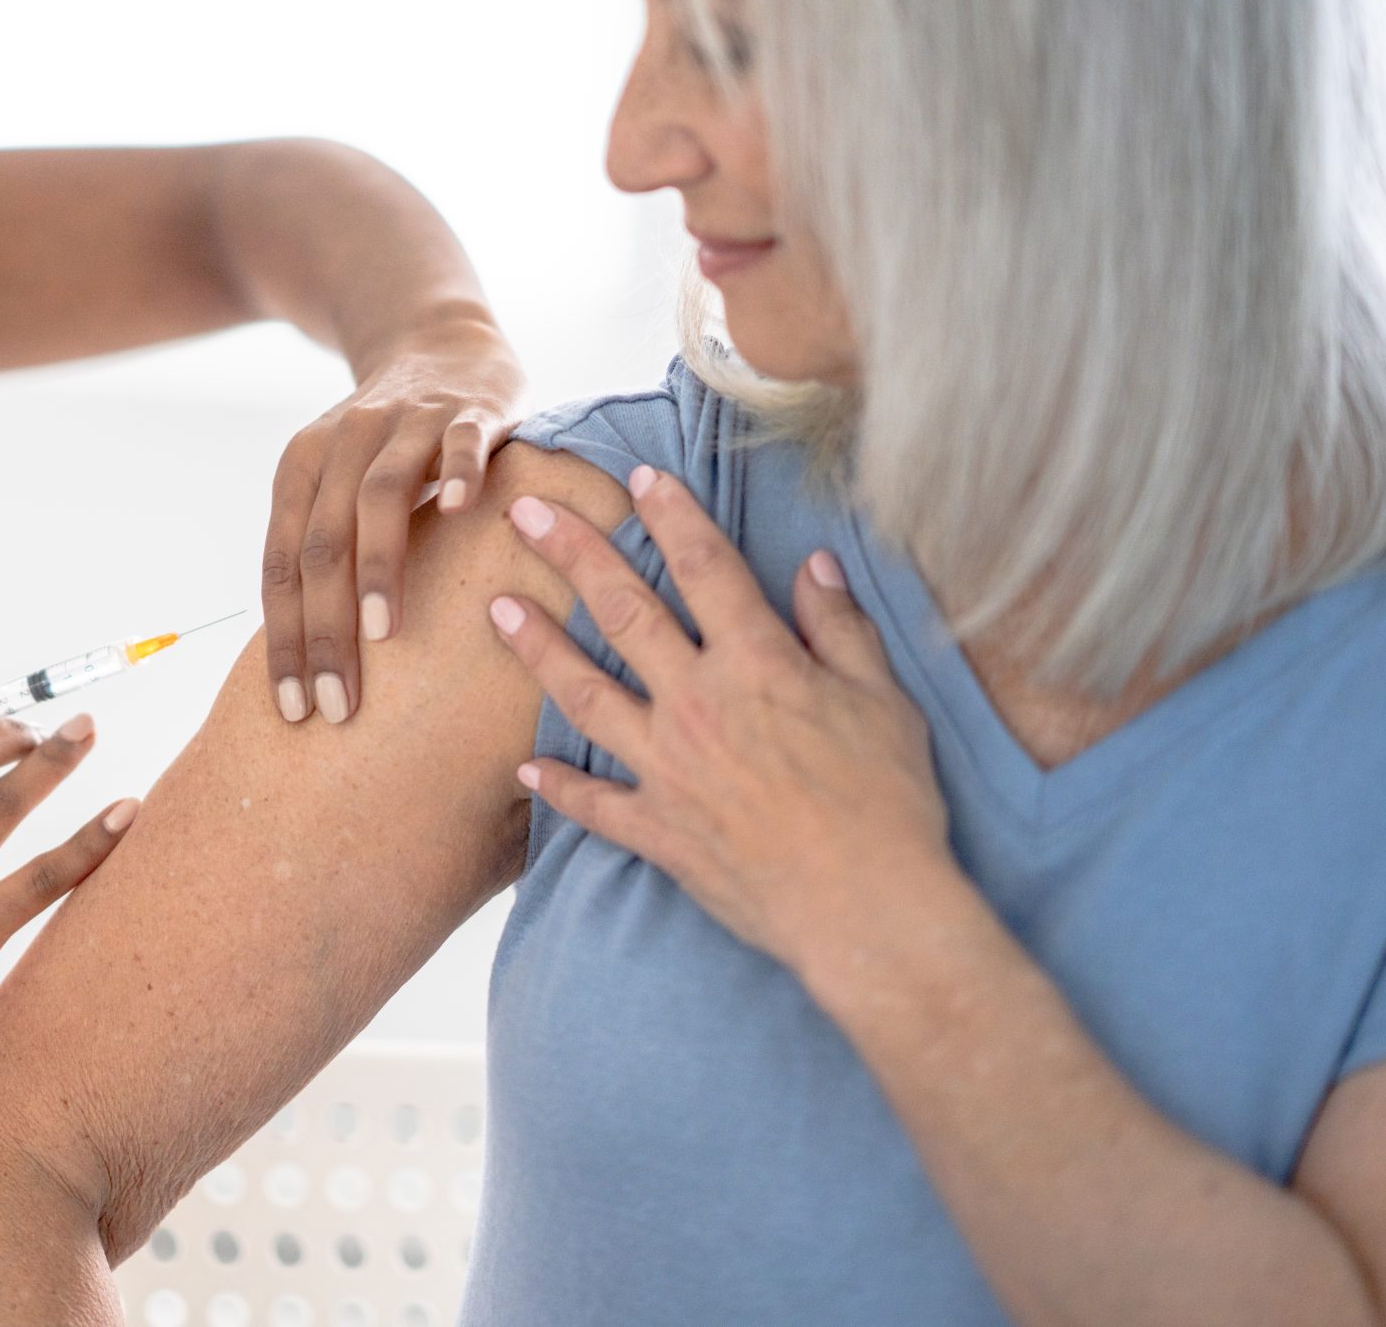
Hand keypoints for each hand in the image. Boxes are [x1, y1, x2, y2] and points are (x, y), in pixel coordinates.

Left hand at [263, 309, 524, 724]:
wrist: (441, 341)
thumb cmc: (387, 444)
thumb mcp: (337, 486)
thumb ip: (322, 551)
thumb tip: (305, 662)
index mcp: (302, 469)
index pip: (283, 567)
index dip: (284, 641)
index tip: (294, 712)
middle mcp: (345, 444)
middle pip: (323, 543)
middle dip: (324, 630)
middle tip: (336, 704)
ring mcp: (408, 423)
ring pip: (382, 495)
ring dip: (378, 565)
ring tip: (380, 635)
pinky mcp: (471, 408)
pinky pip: (462, 440)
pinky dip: (459, 470)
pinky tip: (462, 512)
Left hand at [485, 465, 955, 981]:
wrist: (866, 909)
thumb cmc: (888, 803)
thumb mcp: (884, 700)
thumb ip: (841, 628)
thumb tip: (815, 567)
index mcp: (758, 664)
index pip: (706, 568)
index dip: (672, 515)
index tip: (638, 476)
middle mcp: (699, 705)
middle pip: (624, 612)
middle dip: (573, 554)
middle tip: (527, 511)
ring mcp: (669, 769)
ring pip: (586, 695)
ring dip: (538, 649)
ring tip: (497, 609)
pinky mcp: (659, 832)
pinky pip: (595, 805)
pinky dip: (559, 787)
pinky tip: (526, 767)